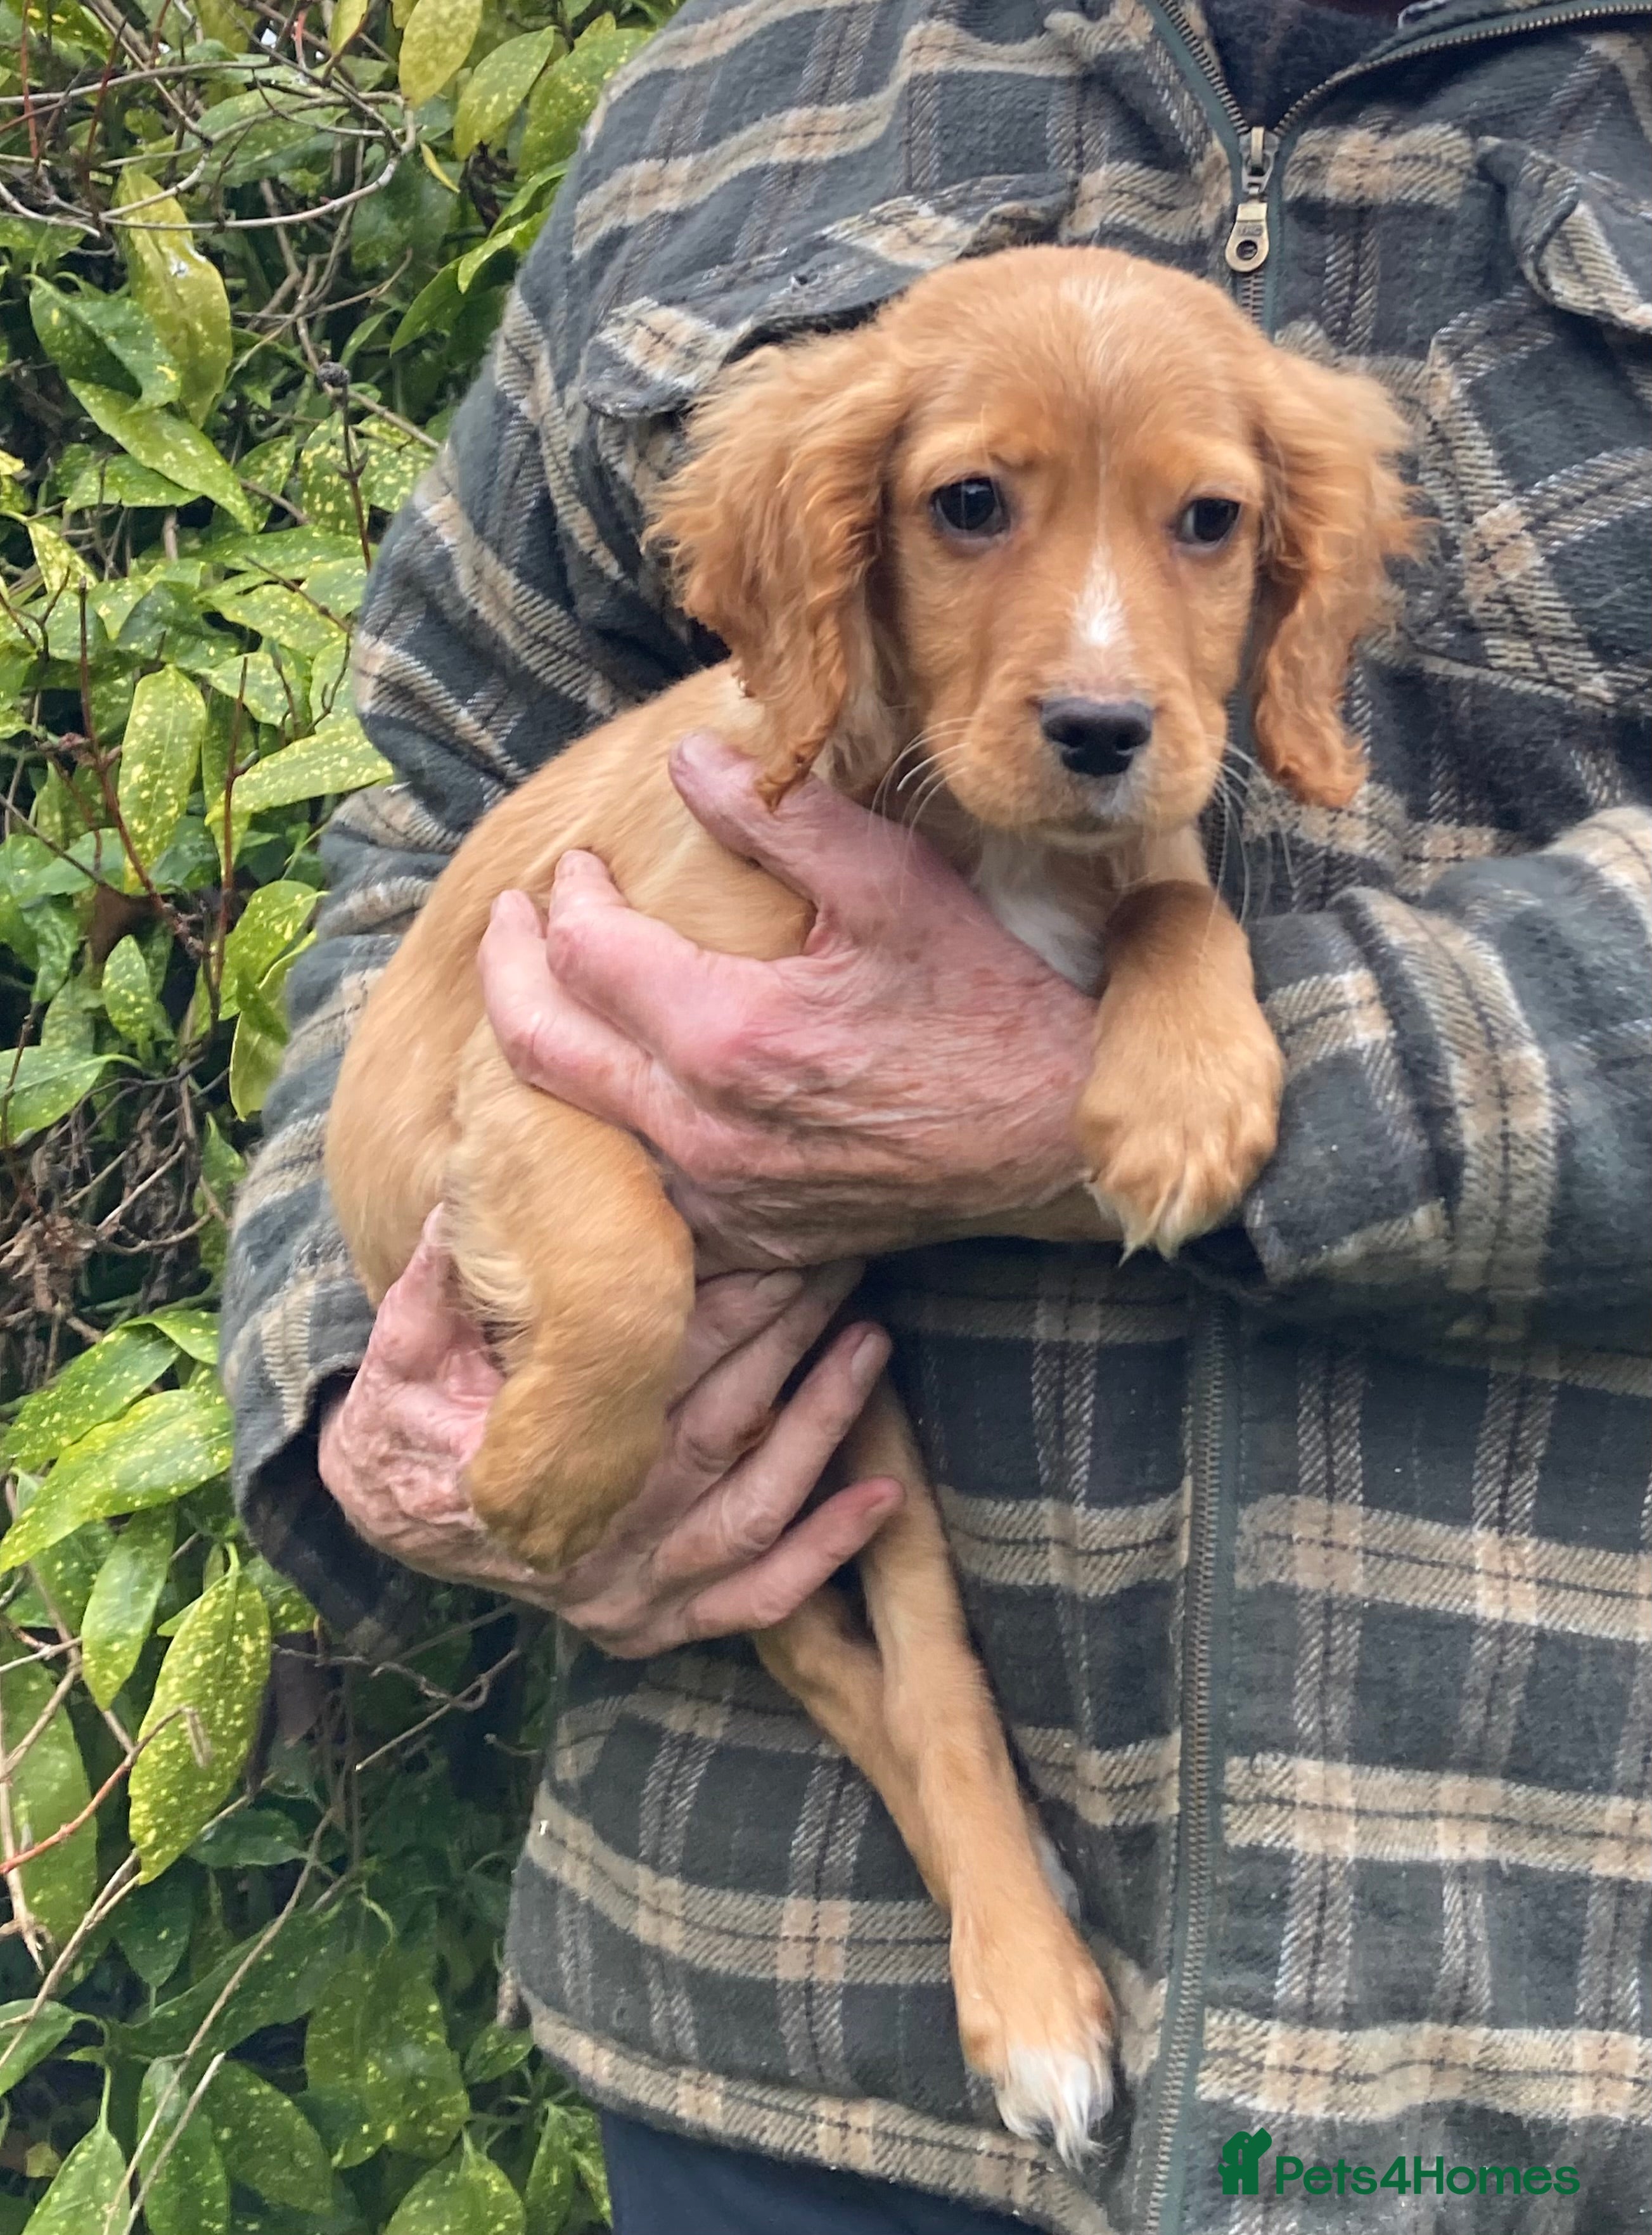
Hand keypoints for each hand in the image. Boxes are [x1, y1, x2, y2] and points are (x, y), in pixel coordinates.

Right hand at [318, 1217, 900, 1653]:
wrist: (390, 1517)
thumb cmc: (403, 1420)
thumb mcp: (398, 1352)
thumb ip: (438, 1284)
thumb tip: (470, 1199)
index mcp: (534, 1466)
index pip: (652, 1370)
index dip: (721, 1304)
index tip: (775, 1242)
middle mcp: (591, 1540)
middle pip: (715, 1426)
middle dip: (787, 1337)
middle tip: (841, 1262)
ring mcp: (627, 1592)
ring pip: (750, 1510)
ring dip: (820, 1425)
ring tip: (871, 1342)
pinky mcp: (654, 1624)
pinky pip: (754, 1602)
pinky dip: (822, 1554)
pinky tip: (884, 1496)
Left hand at [478, 730, 1109, 1270]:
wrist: (1059, 1137)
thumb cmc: (990, 1004)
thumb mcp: (894, 885)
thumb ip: (783, 819)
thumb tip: (688, 760)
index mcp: (727, 1034)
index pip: (585, 952)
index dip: (567, 896)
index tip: (580, 866)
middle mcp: (701, 1130)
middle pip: (539, 1048)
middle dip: (508, 972)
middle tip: (508, 922)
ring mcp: (717, 1199)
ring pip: (568, 1131)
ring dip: (534, 1060)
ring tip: (535, 1002)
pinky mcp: (744, 1238)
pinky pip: (630, 1197)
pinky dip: (591, 1142)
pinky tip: (595, 1103)